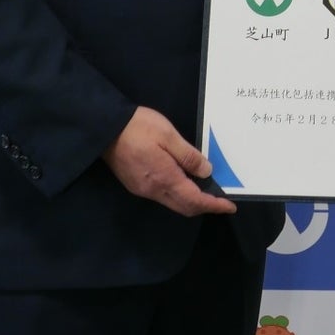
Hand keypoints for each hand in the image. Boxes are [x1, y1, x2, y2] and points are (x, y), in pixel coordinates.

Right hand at [103, 107, 233, 216]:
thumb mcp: (169, 135)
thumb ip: (189, 156)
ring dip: (191, 201)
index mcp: (165, 178)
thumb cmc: (139, 127)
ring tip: (206, 191)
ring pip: (173, 204)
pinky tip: (183, 182)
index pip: (195, 200)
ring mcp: (143, 189)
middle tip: (220, 200)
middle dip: (204, 207)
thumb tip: (207, 172)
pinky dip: (178, 195)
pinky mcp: (135, 185)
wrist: (104, 128)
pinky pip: (162, 197)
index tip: (230, 206)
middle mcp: (154, 190)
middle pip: (184, 207)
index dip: (214, 205)